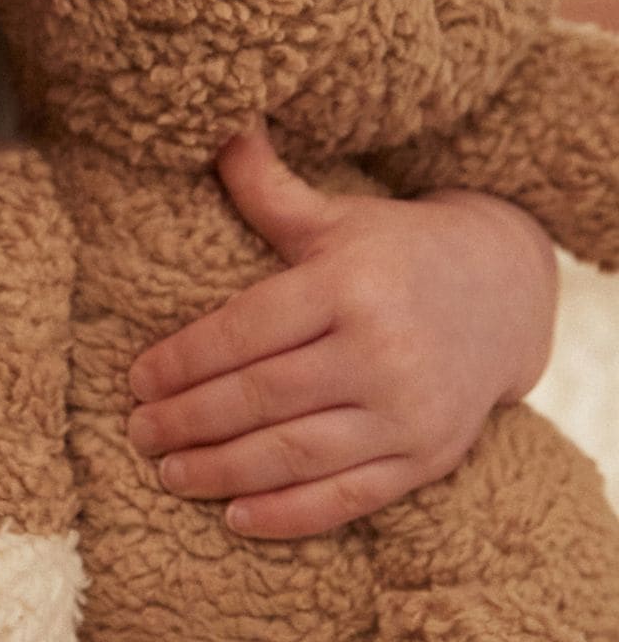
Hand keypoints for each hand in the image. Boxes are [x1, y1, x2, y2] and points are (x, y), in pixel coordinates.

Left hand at [127, 125, 558, 537]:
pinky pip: (348, 498)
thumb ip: (268, 188)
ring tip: (169, 472)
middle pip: (260, 398)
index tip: (136, 380)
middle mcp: (381, 351)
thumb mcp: (335, 217)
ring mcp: (407, 411)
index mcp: (349, 286)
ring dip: (221, 472)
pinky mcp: (427, 457)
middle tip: (138, 432)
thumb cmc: (396, 253)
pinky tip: (235, 516)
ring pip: (295, 454)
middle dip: (187, 421)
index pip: (244, 333)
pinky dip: (288, 514)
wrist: (504, 295)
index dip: (181, 362)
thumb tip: (217, 125)